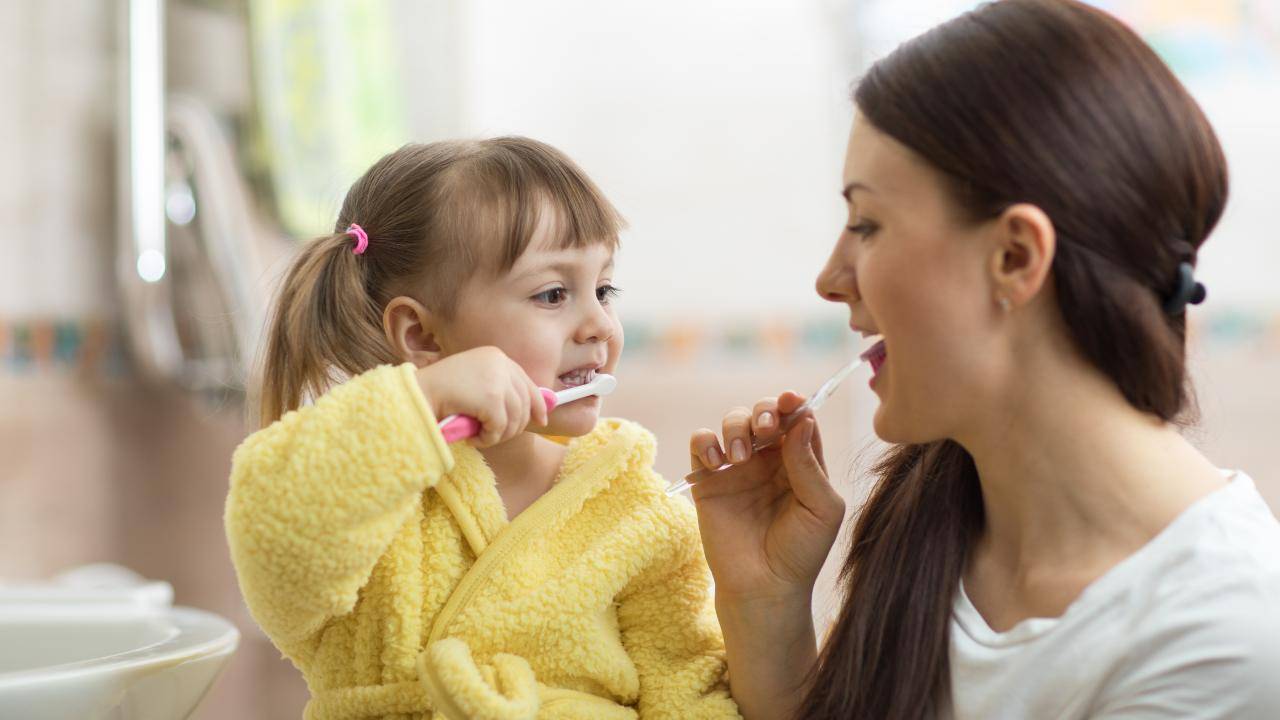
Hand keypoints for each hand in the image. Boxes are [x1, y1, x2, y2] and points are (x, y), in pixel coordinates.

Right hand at [415, 346, 548, 446]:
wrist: (416, 395)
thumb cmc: (439, 393)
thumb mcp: (474, 383)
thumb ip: (499, 390)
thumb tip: (536, 411)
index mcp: (495, 356)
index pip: (526, 382)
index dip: (537, 403)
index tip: (541, 420)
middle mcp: (500, 363)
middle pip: (525, 403)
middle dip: (514, 426)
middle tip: (495, 436)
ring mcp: (497, 380)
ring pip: (515, 419)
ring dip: (498, 434)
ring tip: (480, 435)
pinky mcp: (492, 399)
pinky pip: (500, 428)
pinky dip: (488, 439)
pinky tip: (473, 437)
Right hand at [688, 392, 845, 601]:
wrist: (764, 588)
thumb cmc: (801, 552)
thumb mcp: (821, 508)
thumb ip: (810, 465)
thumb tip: (803, 419)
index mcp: (801, 461)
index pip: (798, 419)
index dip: (794, 403)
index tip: (791, 401)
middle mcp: (770, 458)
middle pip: (764, 411)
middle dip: (764, 409)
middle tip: (764, 427)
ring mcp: (738, 467)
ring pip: (733, 420)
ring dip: (736, 427)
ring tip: (738, 457)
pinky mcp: (708, 480)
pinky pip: (701, 443)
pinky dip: (705, 441)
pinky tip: (717, 461)